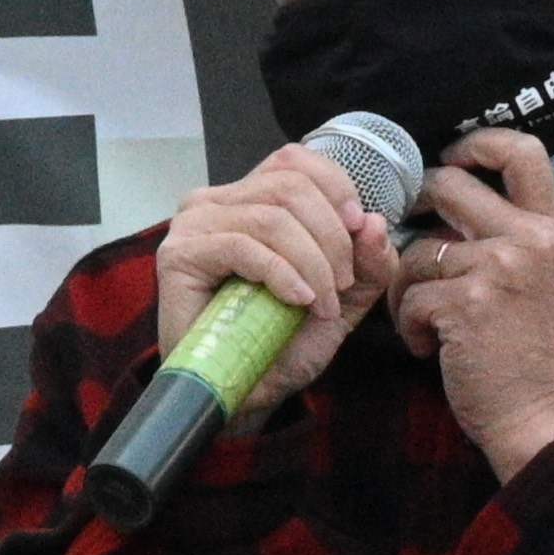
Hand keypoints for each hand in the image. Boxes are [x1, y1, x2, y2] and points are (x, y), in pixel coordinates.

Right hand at [151, 144, 399, 421]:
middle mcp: (216, 201)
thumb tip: (373, 222)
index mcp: (250, 198)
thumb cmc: (281, 343)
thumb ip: (368, 261)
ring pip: (272, 217)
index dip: (336, 188)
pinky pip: (243, 246)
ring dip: (313, 262)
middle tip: (343, 285)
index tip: (358, 232)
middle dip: (332, 237)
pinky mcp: (180, 255)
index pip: (295, 160)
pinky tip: (298, 300)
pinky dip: (283, 273)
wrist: (243, 394)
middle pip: (290, 186)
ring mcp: (193, 225)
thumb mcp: (343, 298)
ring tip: (322, 303)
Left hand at [389, 127, 553, 477]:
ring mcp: (500, 268)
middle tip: (409, 249)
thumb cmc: (527, 355)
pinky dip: (409, 327)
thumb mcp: (537, 281)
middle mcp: (531, 239)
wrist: (538, 418)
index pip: (522, 150)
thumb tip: (443, 196)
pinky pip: (407, 297)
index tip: (449, 161)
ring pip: (415, 251)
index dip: (476, 143)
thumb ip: (507, 236)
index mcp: (552, 229)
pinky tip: (430, 350)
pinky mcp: (466, 303)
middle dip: (412, 214)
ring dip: (405, 289)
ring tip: (426, 324)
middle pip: (446, 185)